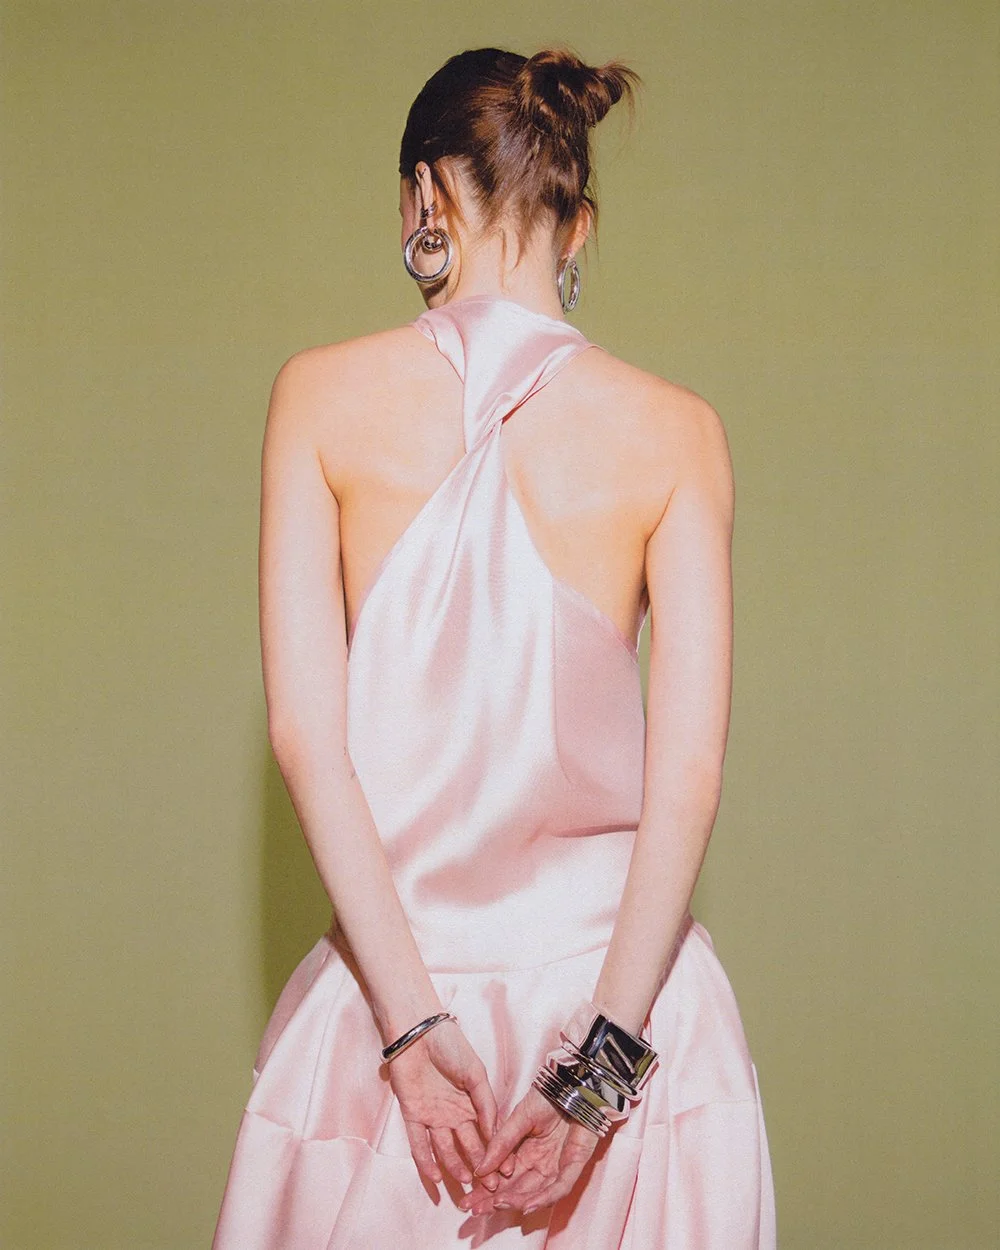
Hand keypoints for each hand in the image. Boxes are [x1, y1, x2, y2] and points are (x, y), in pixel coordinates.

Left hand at [386, 1019, 498, 1188]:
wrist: (419, 1032)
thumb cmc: (451, 1046)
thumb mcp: (476, 1074)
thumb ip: (486, 1104)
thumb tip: (497, 1135)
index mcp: (471, 1104)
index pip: (485, 1135)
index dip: (495, 1153)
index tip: (507, 1172)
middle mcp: (453, 1115)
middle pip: (467, 1147)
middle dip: (479, 1167)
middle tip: (490, 1187)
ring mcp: (433, 1117)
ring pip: (444, 1149)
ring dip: (455, 1167)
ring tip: (466, 1183)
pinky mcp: (412, 1116)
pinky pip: (419, 1144)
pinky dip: (426, 1162)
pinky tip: (436, 1178)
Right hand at [458, 1085, 599, 1216]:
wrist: (576, 1083)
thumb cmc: (550, 1096)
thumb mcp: (519, 1118)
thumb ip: (501, 1143)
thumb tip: (479, 1169)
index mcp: (526, 1153)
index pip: (503, 1178)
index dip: (486, 1190)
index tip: (467, 1200)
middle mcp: (540, 1164)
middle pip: (516, 1190)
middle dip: (495, 1201)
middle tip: (475, 1210)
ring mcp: (558, 1167)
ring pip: (536, 1193)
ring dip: (516, 1202)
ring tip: (495, 1205)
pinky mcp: (575, 1166)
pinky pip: (560, 1187)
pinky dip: (544, 1198)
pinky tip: (526, 1206)